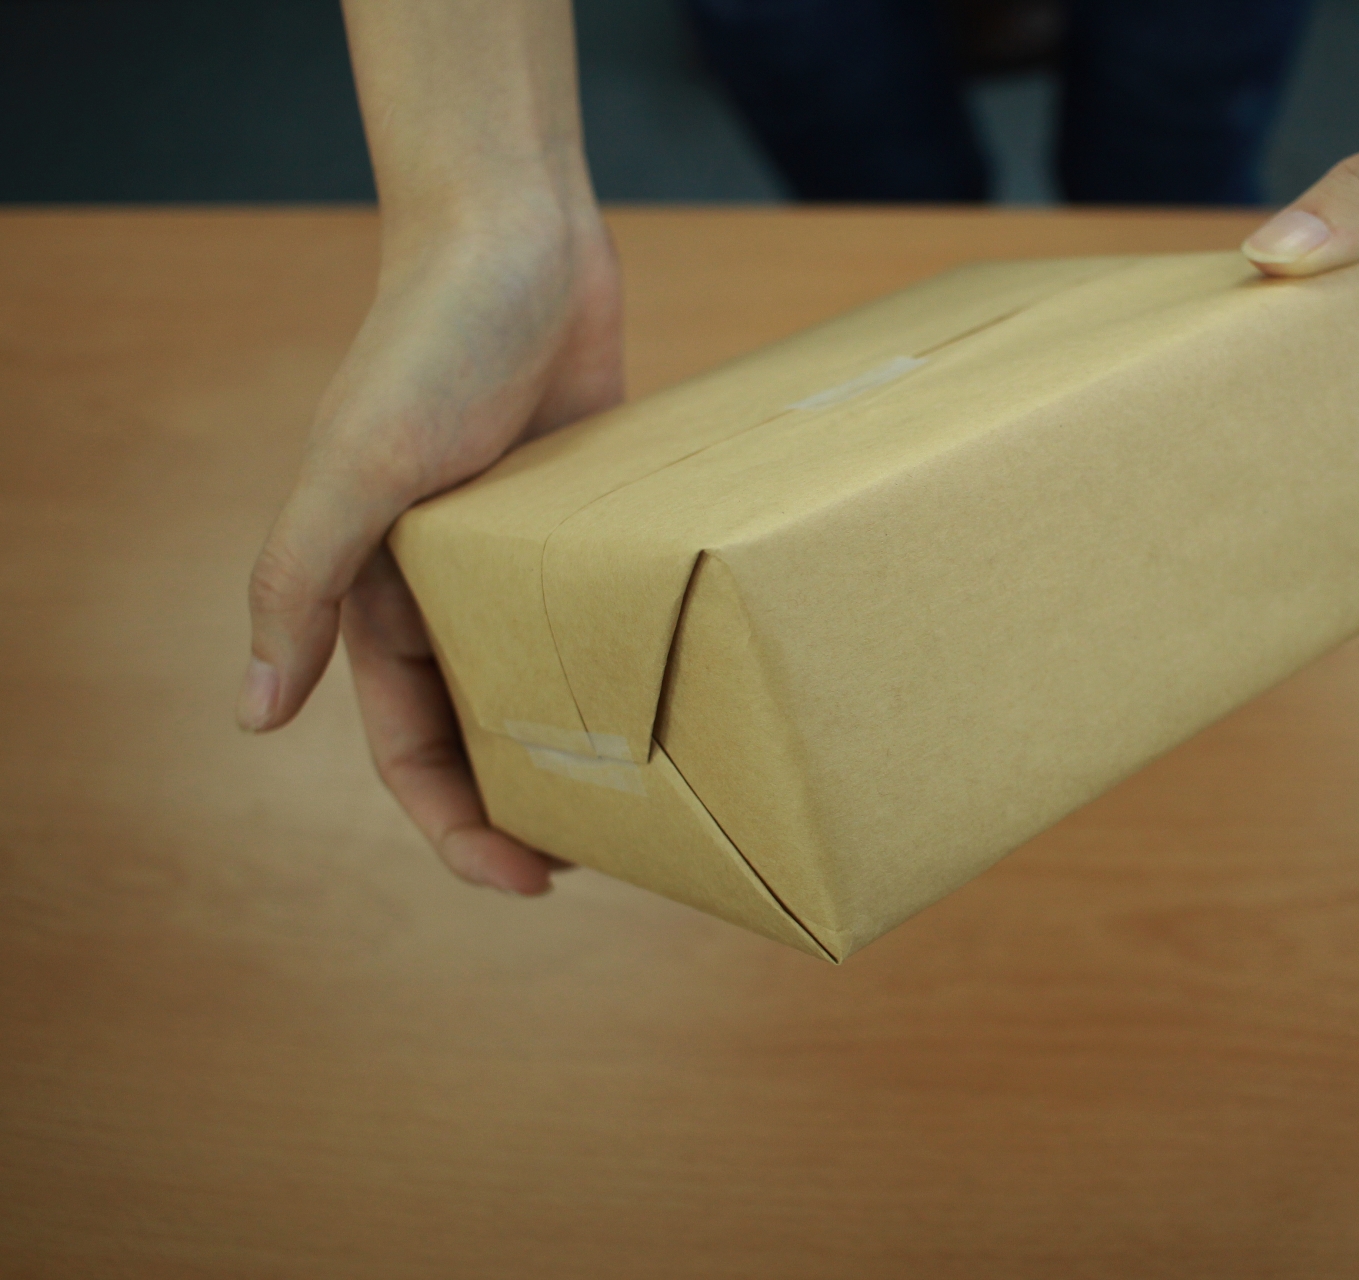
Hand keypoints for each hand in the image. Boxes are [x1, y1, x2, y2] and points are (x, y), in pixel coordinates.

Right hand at [239, 203, 623, 893]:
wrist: (519, 234)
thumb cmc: (431, 343)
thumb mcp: (359, 469)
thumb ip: (301, 584)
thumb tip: (250, 712)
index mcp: (378, 592)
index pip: (410, 744)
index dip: (454, 821)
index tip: (526, 879)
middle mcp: (446, 585)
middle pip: (484, 726)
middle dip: (527, 802)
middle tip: (604, 856)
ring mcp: (519, 553)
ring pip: (546, 675)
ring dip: (583, 742)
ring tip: (650, 800)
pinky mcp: (584, 514)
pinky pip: (601, 606)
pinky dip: (629, 656)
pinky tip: (683, 692)